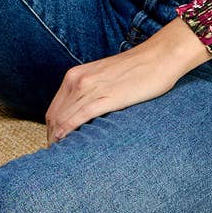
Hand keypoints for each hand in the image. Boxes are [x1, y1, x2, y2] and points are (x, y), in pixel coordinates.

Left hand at [44, 17, 210, 144]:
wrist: (160, 56)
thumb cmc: (137, 68)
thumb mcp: (104, 77)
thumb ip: (91, 91)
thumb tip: (85, 113)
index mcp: (75, 75)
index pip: (54, 109)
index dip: (52, 130)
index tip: (57, 145)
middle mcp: (78, 80)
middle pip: (55, 116)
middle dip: (53, 138)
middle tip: (58, 156)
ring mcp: (92, 87)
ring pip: (64, 118)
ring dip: (60, 138)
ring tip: (62, 156)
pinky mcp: (107, 97)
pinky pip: (81, 117)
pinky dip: (70, 132)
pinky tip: (68, 144)